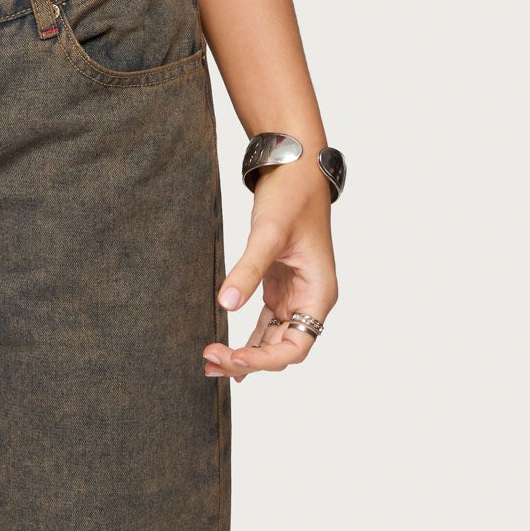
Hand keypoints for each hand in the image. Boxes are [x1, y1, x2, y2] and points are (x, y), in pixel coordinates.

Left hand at [203, 158, 338, 381]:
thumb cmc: (292, 196)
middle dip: (249, 361)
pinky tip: (229, 350)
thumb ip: (248, 269)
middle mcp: (310, 300)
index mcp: (318, 294)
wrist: (294, 167)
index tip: (234, 357)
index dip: (265, 359)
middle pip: (282, 348)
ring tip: (212, 363)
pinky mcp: (278, 284)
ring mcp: (294, 294)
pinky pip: (265, 323)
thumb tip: (226, 304)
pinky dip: (248, 337)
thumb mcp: (268, 233)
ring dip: (246, 353)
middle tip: (211, 362)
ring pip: (272, 339)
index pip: (296, 346)